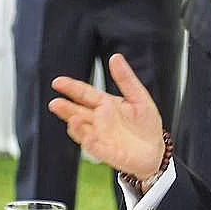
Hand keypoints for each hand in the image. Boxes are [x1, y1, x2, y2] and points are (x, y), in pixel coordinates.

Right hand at [49, 53, 163, 178]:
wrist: (155, 151)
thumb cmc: (146, 125)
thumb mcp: (139, 97)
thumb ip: (126, 79)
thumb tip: (115, 57)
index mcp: (105, 104)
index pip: (84, 94)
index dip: (71, 88)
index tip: (58, 82)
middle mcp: (98, 120)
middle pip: (77, 112)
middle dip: (65, 108)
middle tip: (55, 103)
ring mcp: (100, 136)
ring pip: (82, 129)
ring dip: (75, 125)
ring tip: (72, 118)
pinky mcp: (105, 151)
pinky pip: (93, 146)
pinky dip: (88, 141)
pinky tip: (86, 136)